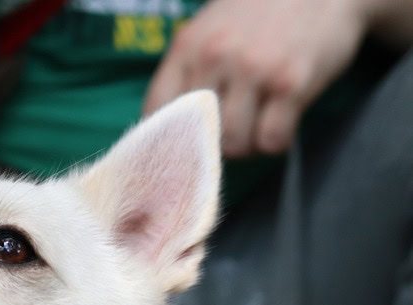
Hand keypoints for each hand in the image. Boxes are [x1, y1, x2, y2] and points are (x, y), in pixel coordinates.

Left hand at [144, 0, 372, 156]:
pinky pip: (272, 140)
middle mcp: (215, 57)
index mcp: (187, 47)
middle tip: (232, 132)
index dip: (167, 138)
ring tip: (258, 125)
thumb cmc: (259, 14)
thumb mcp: (210, 31)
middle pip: (198, 134)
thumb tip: (173, 129)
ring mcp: (254, 69)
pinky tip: (282, 121)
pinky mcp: (292, 82)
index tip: (183, 145)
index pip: (156, 111)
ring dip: (247, 145)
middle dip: (215, 144)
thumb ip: (189, 71)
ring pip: (234, 143)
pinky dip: (276, 141)